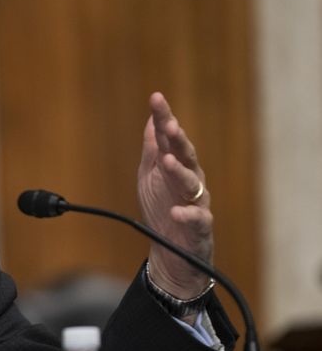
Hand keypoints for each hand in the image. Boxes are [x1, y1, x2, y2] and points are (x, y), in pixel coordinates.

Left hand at [138, 92, 212, 300]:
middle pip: (186, 155)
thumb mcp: (151, 176)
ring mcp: (197, 202)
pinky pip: (197, 219)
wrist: (171, 252)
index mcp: (176, 165)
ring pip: (192, 183)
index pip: (170, 137)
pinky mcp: (200, 227)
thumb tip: (151, 119)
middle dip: (178, 139)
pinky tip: (177, 212)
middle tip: (170, 124)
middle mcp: (190, 179)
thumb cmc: (162, 208)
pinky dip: (187, 215)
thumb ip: (153, 149)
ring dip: (180, 171)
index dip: (164, 117)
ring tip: (167, 161)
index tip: (156, 97)